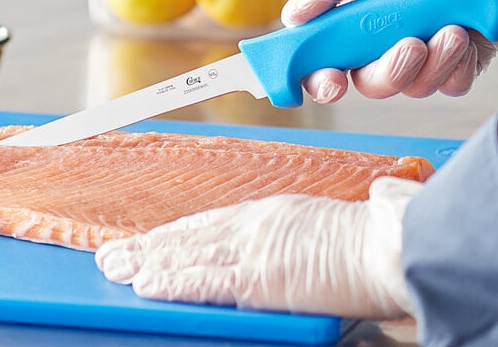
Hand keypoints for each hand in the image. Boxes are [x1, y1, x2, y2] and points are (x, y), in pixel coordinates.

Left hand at [95, 176, 421, 318]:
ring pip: (188, 255)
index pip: (210, 224)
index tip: (151, 240)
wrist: (384, 242)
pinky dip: (174, 280)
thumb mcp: (319, 225)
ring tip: (117, 267)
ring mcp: (253, 249)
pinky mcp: (258, 278)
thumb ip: (292, 233)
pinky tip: (148, 284)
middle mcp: (253, 225)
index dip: (175, 234)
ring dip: (149, 262)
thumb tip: (281, 242)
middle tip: (113, 252)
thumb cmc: (363, 236)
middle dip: (149, 246)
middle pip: (190, 236)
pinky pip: (206, 280)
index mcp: (268, 214)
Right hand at [282, 0, 497, 101]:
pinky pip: (449, 87)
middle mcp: (383, 45)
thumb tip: (291, 17)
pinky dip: (459, 64)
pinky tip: (466, 34)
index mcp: (355, 21)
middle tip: (409, 45)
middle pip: (368, 84)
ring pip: (411, 88)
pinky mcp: (456, 67)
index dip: (321, 79)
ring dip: (433, 59)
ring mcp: (421, 59)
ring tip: (450, 27)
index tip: (331, 82)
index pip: (325, 62)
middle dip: (390, 71)